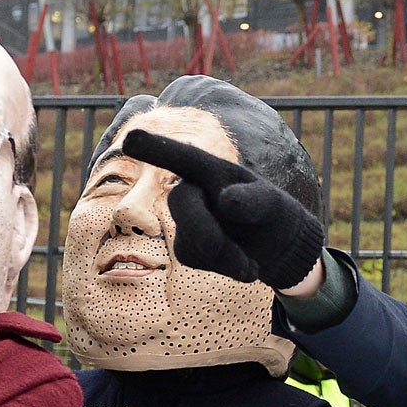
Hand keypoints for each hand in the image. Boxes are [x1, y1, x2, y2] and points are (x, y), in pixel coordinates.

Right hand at [121, 130, 324, 290]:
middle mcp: (193, 190)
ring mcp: (186, 220)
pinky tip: (245, 266)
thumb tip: (227, 201)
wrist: (275, 246)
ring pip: (191, 239)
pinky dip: (226, 267)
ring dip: (226, 256)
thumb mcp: (273, 204)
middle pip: (180, 201)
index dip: (157, 148)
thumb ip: (255, 200)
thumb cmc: (272, 214)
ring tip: (253, 265)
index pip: (183, 157)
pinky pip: (198, 259)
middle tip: (219, 248)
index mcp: (213, 170)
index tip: (131, 139)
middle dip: (201, 226)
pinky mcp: (187, 248)